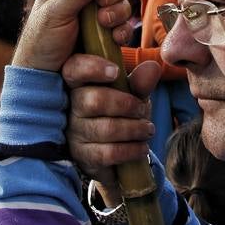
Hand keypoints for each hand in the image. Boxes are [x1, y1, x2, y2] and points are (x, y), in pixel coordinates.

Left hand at [13, 0, 131, 72]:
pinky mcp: (106, 34)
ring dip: (118, 12)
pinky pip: (124, 25)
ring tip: (104, 24)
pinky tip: (114, 38)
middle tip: (102, 4)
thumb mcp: (56, 12)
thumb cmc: (41, 40)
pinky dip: (123, 30)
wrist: (44, 76)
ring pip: (121, 2)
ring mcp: (97, 14)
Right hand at [64, 59, 159, 194]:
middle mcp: (71, 107)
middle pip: (94, 101)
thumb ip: (140, 82)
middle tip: (143, 110)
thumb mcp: (132, 95)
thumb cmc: (121, 114)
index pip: (74, 69)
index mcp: (79, 84)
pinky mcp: (83, 157)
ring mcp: (74, 133)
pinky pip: (108, 153)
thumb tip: (153, 67)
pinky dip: (132, 150)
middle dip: (127, 105)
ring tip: (148, 129)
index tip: (116, 71)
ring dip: (134, 129)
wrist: (117, 153)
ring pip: (105, 128)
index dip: (92, 68)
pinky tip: (142, 147)